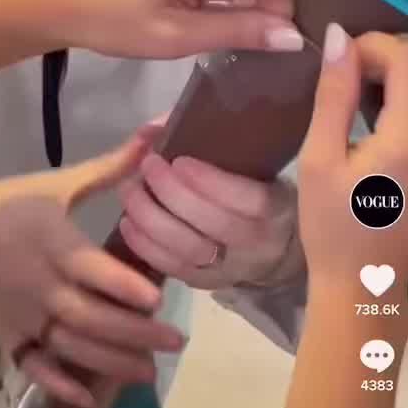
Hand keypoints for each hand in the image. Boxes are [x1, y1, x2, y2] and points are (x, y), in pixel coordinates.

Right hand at [0, 131, 187, 407]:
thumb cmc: (7, 205)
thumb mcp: (57, 185)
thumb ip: (113, 167)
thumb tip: (161, 129)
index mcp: (52, 242)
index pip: (92, 269)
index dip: (123, 286)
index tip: (156, 298)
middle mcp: (39, 285)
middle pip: (91, 316)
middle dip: (135, 333)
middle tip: (176, 342)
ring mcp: (22, 316)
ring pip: (70, 345)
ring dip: (110, 362)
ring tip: (148, 372)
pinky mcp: (7, 336)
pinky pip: (32, 365)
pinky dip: (57, 383)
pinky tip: (86, 397)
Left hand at [116, 134, 302, 292]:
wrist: (279, 249)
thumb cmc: (262, 194)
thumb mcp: (257, 167)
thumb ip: (216, 144)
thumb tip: (157, 125)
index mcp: (278, 209)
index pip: (247, 199)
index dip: (210, 181)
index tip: (179, 159)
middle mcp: (256, 244)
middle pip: (213, 224)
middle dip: (173, 194)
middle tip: (147, 167)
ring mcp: (230, 269)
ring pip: (188, 249)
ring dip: (152, 219)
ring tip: (131, 190)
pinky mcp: (205, 283)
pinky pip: (173, 269)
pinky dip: (146, 246)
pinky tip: (128, 222)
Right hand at [296, 26, 407, 289]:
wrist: (362, 286)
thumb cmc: (333, 229)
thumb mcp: (320, 160)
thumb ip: (333, 95)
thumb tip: (338, 37)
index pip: (405, 57)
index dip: (370, 46)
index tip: (337, 62)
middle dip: (386, 60)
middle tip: (345, 79)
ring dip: (398, 82)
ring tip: (359, 100)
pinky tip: (379, 125)